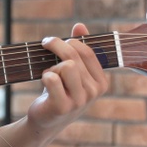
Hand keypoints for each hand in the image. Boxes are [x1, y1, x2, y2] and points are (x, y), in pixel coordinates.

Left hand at [24, 23, 108, 138]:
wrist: (46, 120)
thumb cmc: (60, 92)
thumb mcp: (72, 71)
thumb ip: (78, 49)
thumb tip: (80, 26)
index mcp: (101, 82)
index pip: (88, 52)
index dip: (70, 41)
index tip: (53, 41)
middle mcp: (94, 92)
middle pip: (74, 56)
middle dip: (56, 47)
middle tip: (45, 45)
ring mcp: (80, 101)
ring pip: (65, 66)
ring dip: (52, 67)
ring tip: (50, 76)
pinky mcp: (63, 106)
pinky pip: (52, 79)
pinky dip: (45, 77)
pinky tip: (45, 85)